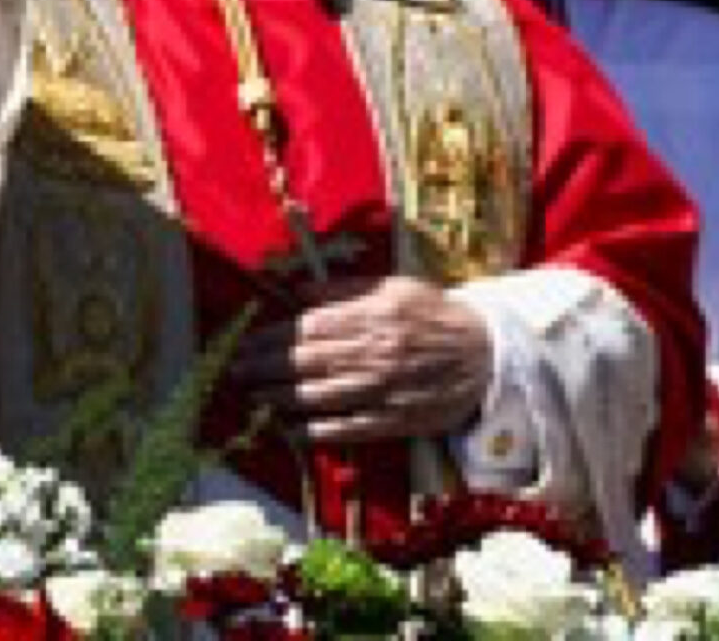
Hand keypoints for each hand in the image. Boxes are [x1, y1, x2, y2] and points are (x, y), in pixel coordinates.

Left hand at [229, 275, 493, 446]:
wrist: (485, 354)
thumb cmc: (435, 314)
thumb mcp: (395, 287)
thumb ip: (346, 289)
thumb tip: (298, 291)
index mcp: (375, 315)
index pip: (311, 326)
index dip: (273, 336)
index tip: (243, 341)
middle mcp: (376, 352)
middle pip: (309, 361)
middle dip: (265, 367)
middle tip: (232, 371)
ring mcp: (384, 390)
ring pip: (321, 396)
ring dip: (280, 398)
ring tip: (251, 397)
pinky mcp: (394, 420)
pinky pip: (347, 428)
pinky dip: (317, 430)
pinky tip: (291, 430)